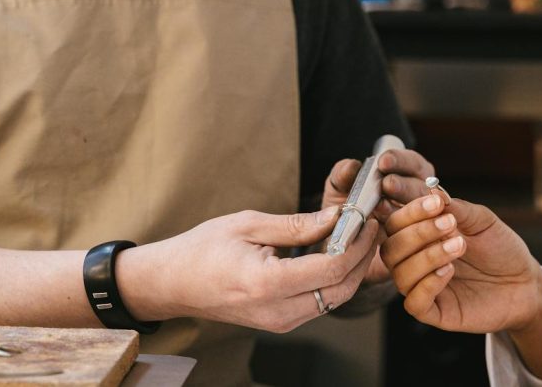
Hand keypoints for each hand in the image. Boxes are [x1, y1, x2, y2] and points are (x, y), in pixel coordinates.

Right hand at [120, 206, 378, 333]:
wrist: (172, 283)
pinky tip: (335, 254)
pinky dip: (334, 280)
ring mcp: (279, 322)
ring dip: (352, 270)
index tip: (366, 220)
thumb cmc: (202, 250)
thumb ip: (296, 225)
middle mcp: (278, 311)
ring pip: (334, 299)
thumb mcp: (248, 224)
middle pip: (342, 289)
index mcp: (268, 283)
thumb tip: (336, 218)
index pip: (333, 268)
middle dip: (362, 257)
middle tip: (369, 227)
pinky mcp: (280, 323)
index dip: (357, 244)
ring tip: (356, 237)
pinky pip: (319, 303)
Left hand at [321, 149, 437, 283]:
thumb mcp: (340, 193)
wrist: (349, 252)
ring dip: (406, 209)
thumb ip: (342, 176)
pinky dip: (409, 236)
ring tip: (380, 208)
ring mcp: (427, 224)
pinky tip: (388, 234)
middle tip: (386, 184)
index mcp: (409, 177)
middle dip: (403, 185)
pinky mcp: (423, 248)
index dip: (400, 161)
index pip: (413, 164)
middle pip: (422, 189)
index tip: (383, 161)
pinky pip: (424, 242)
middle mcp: (423, 199)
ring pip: (426, 214)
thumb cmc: (349, 214)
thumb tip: (351, 166)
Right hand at [379, 191, 541, 335]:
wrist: (525, 281)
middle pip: (390, 248)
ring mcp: (423, 287)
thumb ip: (457, 209)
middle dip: (418, 233)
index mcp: (421, 237)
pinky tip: (448, 271)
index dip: (411, 212)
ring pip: (400, 274)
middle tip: (450, 225)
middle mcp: (416, 261)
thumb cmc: (500, 249)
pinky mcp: (436, 312)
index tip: (437, 203)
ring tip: (459, 246)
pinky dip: (427, 285)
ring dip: (427, 257)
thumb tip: (433, 191)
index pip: (395, 224)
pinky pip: (414, 303)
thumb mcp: (482, 221)